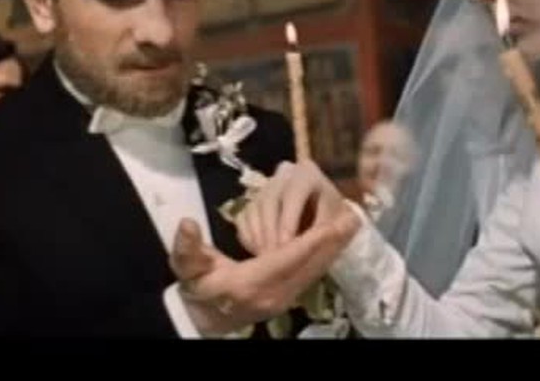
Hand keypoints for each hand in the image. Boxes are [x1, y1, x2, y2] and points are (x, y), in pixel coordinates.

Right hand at [169, 212, 359, 336]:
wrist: (202, 319)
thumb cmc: (198, 288)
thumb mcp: (186, 268)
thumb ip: (187, 247)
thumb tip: (187, 224)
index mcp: (249, 283)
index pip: (286, 258)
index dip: (310, 241)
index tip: (330, 223)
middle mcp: (272, 294)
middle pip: (308, 266)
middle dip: (332, 242)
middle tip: (353, 219)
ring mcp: (282, 300)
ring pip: (314, 272)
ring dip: (333, 250)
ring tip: (351, 227)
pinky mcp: (287, 301)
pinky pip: (311, 278)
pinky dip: (325, 260)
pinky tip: (336, 245)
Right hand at [236, 159, 353, 255]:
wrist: (321, 215)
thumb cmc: (332, 215)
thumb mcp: (340, 219)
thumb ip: (338, 225)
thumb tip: (350, 225)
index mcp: (306, 174)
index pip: (293, 193)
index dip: (289, 219)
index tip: (286, 245)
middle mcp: (283, 175)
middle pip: (269, 200)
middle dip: (271, 231)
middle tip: (274, 257)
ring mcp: (265, 188)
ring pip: (253, 209)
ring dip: (259, 236)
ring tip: (268, 259)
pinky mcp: (252, 202)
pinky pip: (243, 218)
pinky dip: (249, 237)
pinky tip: (259, 254)